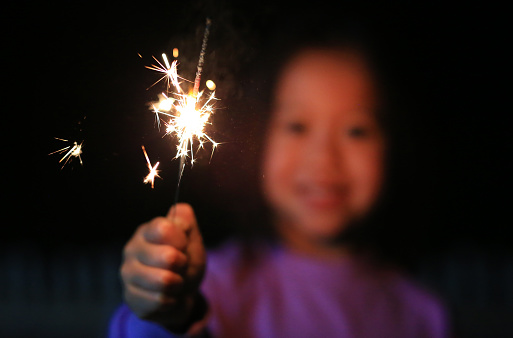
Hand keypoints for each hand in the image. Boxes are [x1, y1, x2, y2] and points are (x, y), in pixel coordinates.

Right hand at [120, 203, 205, 330]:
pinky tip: (167, 296)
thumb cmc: (185, 261)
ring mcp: (128, 274)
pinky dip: (172, 301)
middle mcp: (131, 249)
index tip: (183, 246)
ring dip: (178, 284)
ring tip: (175, 282)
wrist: (182, 293)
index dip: (181, 240)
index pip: (164, 229)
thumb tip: (179, 212)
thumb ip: (186, 221)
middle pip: (168, 257)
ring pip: (164, 281)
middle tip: (180, 267)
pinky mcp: (130, 298)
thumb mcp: (191, 239)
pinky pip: (160, 301)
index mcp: (146, 231)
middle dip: (183, 265)